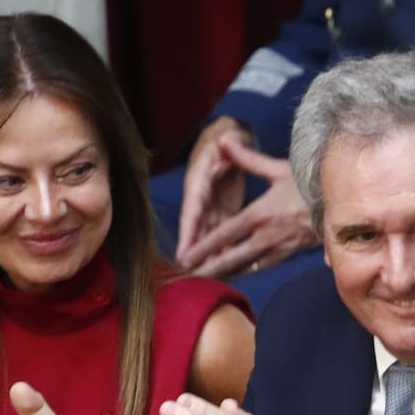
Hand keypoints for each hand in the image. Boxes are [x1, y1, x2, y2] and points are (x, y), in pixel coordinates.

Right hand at [175, 117, 251, 264]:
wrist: (230, 136)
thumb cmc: (227, 136)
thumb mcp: (226, 140)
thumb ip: (227, 146)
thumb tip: (224, 141)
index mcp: (199, 182)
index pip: (192, 211)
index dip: (189, 233)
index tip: (184, 255)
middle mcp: (201, 198)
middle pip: (197, 230)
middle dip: (195, 253)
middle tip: (192, 277)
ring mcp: (211, 206)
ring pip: (209, 235)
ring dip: (209, 255)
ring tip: (207, 278)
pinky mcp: (223, 210)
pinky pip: (222, 233)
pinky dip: (223, 249)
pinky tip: (226, 267)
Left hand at [177, 136, 317, 277]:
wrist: (343, 202)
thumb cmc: (310, 182)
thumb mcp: (279, 169)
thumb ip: (248, 159)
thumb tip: (224, 141)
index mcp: (261, 214)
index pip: (225, 234)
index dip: (203, 247)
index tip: (186, 256)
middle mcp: (267, 235)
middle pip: (232, 257)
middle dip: (210, 267)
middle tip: (190, 275)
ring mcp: (279, 247)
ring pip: (247, 265)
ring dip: (226, 273)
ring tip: (207, 279)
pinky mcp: (290, 253)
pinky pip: (263, 265)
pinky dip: (246, 270)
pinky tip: (236, 273)